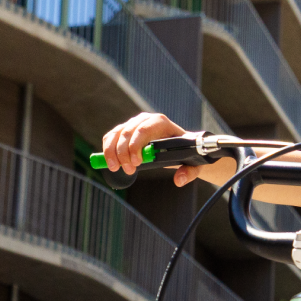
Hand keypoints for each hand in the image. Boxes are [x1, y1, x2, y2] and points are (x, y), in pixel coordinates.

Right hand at [99, 112, 213, 184]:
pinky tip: (110, 163)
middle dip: (124, 153)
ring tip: (115, 168)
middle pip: (127, 132)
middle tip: (128, 170)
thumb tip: (178, 180)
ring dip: (112, 152)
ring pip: (116, 134)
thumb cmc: (185, 153)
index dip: (136, 146)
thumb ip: (189, 172)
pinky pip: (111, 137)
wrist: (178, 147)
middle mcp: (145, 120)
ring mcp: (133, 124)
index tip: (137, 163)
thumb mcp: (192, 163)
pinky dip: (107, 149)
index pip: (144, 130)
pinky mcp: (124, 131)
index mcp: (161, 123)